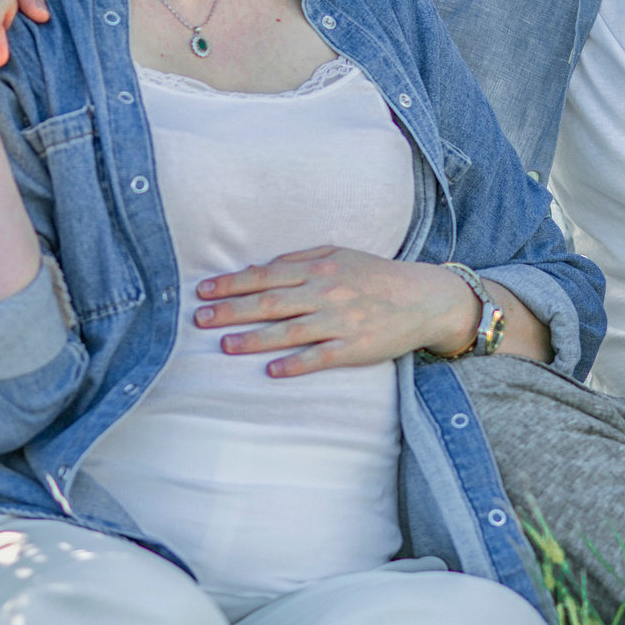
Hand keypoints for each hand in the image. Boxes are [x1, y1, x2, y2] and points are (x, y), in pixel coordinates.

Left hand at [194, 247, 478, 376]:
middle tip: (200, 319)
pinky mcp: (355, 348)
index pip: (265, 276)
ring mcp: (340, 322)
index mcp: (319, 269)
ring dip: (254, 339)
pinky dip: (295, 363)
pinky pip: (320, 357)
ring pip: (289, 331)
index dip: (232, 284)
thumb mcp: (340, 255)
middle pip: (269, 303)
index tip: (204, 291)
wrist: (424, 298)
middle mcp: (325, 293)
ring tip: (225, 346)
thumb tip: (264, 267)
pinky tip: (272, 370)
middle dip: (231, 311)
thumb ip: (301, 259)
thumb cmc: (377, 275)